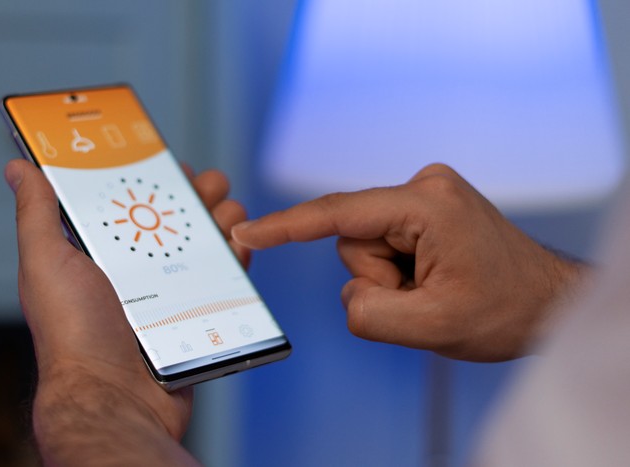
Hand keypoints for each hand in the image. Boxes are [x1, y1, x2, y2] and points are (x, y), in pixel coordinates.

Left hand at [4, 159, 246, 464]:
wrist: (115, 398)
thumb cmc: (73, 335)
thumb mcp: (46, 263)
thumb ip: (38, 213)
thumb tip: (20, 169)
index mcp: (102, 257)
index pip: (132, 206)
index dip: (152, 180)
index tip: (168, 161)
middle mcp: (138, 274)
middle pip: (175, 222)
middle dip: (196, 195)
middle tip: (208, 183)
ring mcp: (172, 295)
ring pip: (207, 246)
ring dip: (223, 219)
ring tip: (228, 209)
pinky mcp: (200, 316)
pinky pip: (227, 281)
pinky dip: (238, 257)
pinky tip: (240, 242)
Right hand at [232, 164, 583, 361]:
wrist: (547, 302)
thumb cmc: (505, 311)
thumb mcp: (432, 327)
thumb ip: (369, 313)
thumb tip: (349, 295)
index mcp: (427, 205)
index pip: (339, 214)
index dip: (287, 227)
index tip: (248, 233)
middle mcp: (425, 186)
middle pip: (354, 240)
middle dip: (379, 278)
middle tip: (425, 297)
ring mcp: (426, 194)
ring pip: (367, 246)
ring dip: (391, 278)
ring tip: (435, 288)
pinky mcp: (425, 208)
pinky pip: (384, 242)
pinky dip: (399, 270)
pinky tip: (435, 278)